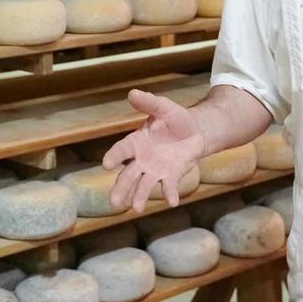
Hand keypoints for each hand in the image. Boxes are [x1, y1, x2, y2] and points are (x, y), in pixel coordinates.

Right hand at [102, 89, 206, 212]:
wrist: (196, 131)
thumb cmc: (175, 118)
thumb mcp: (163, 107)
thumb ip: (149, 102)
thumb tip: (132, 93)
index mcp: (136, 142)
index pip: (122, 150)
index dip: (114, 156)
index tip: (106, 164)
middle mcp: (142, 160)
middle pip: (128, 175)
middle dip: (121, 188)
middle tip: (113, 202)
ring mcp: (156, 170)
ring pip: (144, 185)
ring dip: (140, 197)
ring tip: (137, 209)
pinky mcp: (171, 176)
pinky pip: (168, 186)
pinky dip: (169, 194)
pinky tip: (172, 201)